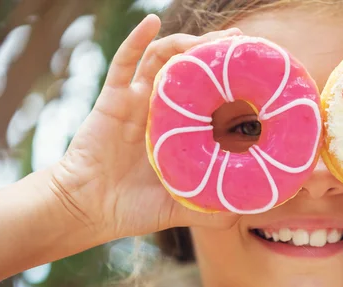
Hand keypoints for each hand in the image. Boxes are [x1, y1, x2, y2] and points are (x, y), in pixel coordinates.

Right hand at [49, 15, 240, 239]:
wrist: (89, 209)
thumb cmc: (133, 209)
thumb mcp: (181, 208)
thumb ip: (211, 208)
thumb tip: (249, 210)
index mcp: (179, 131)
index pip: (209, 97)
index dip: (229, 83)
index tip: (253, 73)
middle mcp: (161, 110)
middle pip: (190, 70)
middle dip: (214, 53)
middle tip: (240, 43)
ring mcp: (137, 101)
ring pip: (163, 59)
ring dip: (186, 43)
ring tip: (212, 38)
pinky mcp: (114, 98)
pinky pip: (124, 62)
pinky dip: (137, 39)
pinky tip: (152, 20)